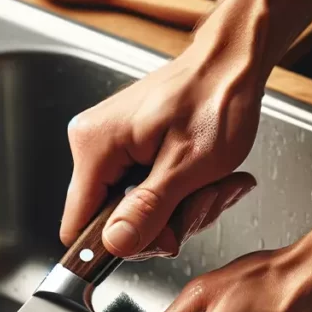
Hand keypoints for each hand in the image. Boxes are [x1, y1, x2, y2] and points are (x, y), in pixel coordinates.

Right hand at [59, 0, 311, 259]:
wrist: (233, 66)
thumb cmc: (217, 98)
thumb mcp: (187, 165)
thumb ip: (148, 210)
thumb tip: (116, 245)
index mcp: (96, 145)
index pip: (78, 225)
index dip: (119, 243)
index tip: (162, 236)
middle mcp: (95, 145)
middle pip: (114, 223)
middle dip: (165, 223)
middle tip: (202, 200)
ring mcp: (112, 149)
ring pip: (137, 213)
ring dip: (181, 209)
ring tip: (212, 184)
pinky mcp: (130, 152)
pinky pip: (147, 196)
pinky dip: (180, 196)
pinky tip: (205, 180)